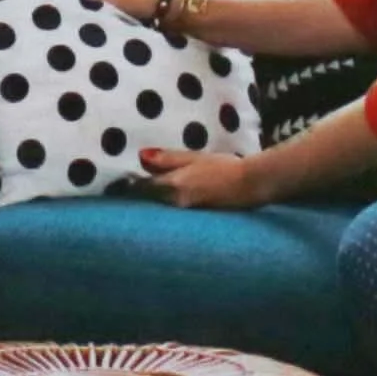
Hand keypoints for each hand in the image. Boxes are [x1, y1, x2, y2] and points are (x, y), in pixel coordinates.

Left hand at [139, 147, 261, 209]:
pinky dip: (167, 207)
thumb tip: (141, 156)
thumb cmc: (224, 166)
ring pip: (160, 207)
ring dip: (154, 201)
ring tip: (150, 193)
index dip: (133, 183)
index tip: (125, 179)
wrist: (250, 186)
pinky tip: (171, 201)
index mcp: (173, 185)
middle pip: (150, 200)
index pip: (143, 187)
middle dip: (141, 195)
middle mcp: (175, 203)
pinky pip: (172, 212)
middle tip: (132, 187)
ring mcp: (185, 214)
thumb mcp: (194, 157)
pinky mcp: (194, 219)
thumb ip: (167, 158)